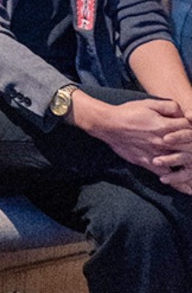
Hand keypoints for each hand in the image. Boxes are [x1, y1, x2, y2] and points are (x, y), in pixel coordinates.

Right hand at [75, 94, 191, 180]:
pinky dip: (177, 182)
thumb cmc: (128, 112)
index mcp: (165, 126)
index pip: (190, 130)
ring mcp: (156, 154)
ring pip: (181, 164)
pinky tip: (186, 189)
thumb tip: (183, 113)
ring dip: (191, 168)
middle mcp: (163, 142)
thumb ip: (169, 107)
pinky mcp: (147, 163)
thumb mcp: (149, 103)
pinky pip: (166, 175)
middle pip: (189, 148)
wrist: (108, 125)